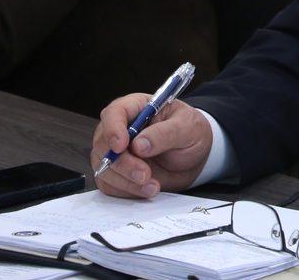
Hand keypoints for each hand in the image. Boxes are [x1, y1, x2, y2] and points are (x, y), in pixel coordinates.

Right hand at [91, 94, 211, 198]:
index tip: (122, 146)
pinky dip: (127, 191)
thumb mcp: (188, 126)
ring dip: (126, 181)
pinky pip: (110, 185)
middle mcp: (120, 129)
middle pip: (104, 145)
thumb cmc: (190, 133)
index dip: (113, 129)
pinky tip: (147, 190)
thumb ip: (165, 133)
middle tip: (145, 174)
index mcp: (136, 108)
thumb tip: (139, 144)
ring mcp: (115, 152)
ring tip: (153, 186)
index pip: (114, 113)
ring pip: (104, 168)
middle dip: (123, 163)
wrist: (194, 156)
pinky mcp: (116, 173)